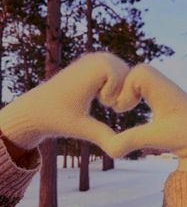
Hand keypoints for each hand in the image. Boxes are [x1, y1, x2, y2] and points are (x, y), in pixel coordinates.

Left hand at [0, 52, 128, 149]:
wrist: (38, 108)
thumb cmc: (58, 118)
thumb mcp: (82, 128)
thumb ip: (103, 136)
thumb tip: (120, 149)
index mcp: (92, 68)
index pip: (125, 78)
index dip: (117, 95)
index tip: (101, 104)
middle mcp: (94, 58)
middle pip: (128, 73)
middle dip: (122, 91)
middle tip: (103, 104)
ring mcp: (95, 58)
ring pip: (125, 72)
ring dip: (119, 89)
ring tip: (101, 100)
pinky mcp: (94, 64)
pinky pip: (117, 72)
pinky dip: (115, 85)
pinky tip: (98, 95)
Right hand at [106, 64, 186, 173]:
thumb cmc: (186, 137)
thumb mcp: (156, 138)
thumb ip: (131, 141)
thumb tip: (111, 150)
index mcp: (164, 90)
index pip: (139, 73)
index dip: (125, 88)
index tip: (125, 108)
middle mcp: (164, 85)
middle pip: (136, 71)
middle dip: (123, 88)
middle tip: (122, 108)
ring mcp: (163, 89)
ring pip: (138, 77)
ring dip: (127, 91)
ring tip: (125, 108)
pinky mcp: (162, 96)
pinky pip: (142, 85)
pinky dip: (132, 95)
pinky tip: (132, 109)